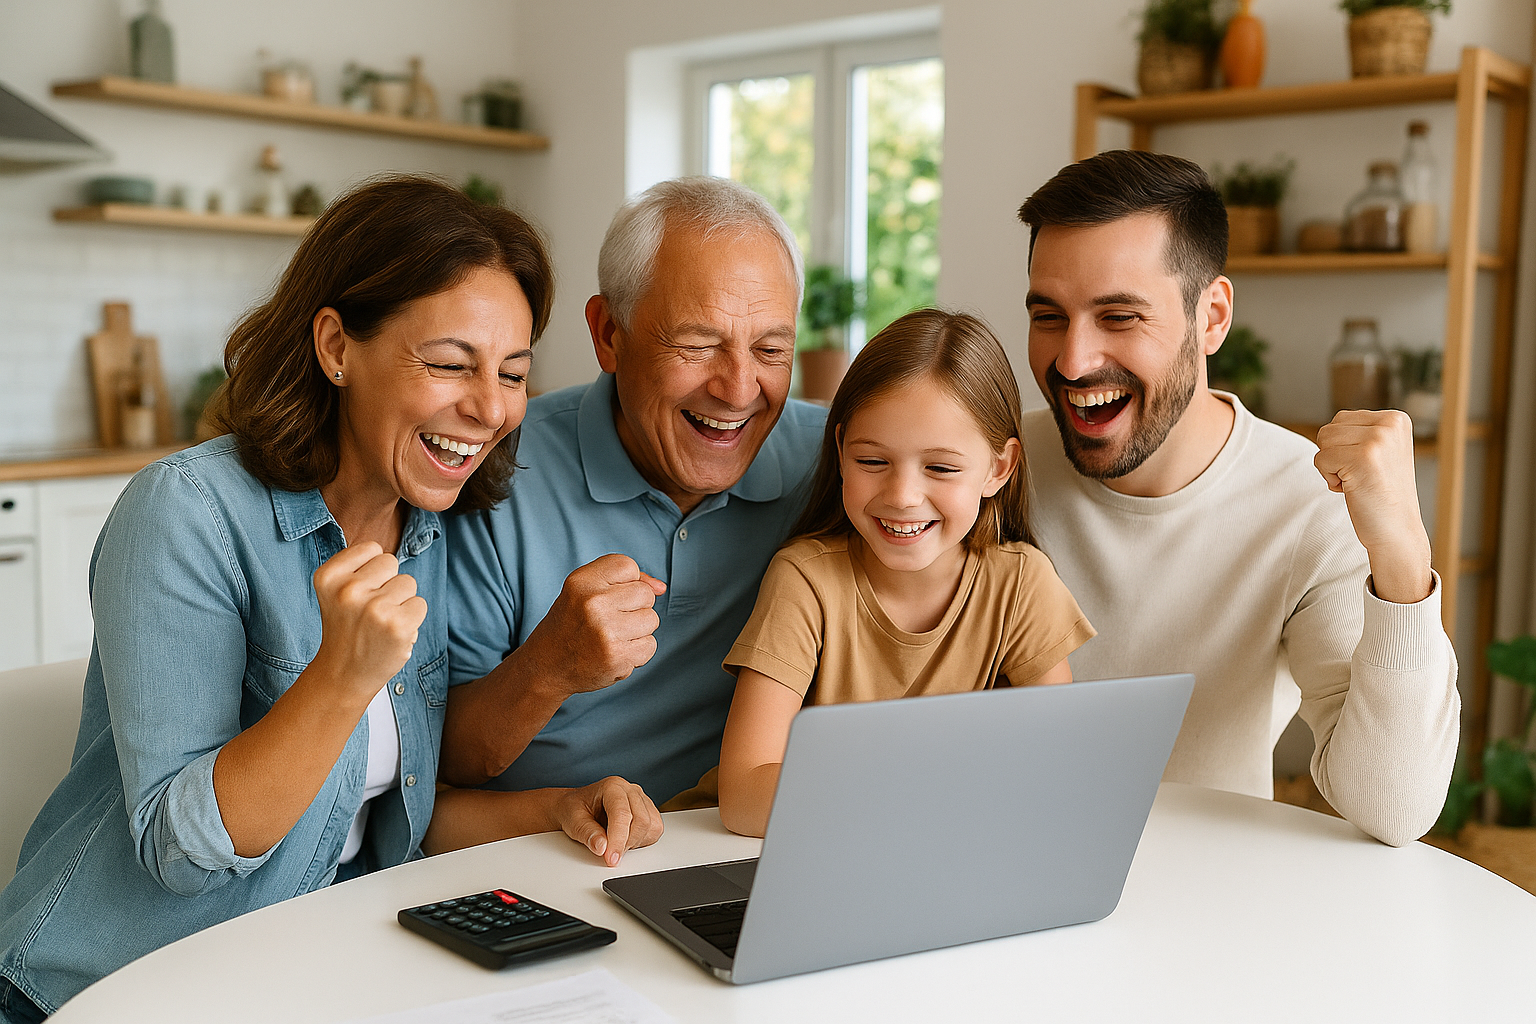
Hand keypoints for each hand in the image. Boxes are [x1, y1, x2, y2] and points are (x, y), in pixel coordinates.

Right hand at [312, 542, 428, 696]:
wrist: (343, 675)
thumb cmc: (347, 629)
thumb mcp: (336, 592)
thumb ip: (358, 567)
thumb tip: (392, 556)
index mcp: (328, 576)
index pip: (372, 548)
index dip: (371, 570)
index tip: (359, 593)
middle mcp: (348, 590)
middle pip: (392, 562)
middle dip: (387, 583)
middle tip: (370, 610)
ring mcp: (373, 608)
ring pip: (408, 582)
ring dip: (401, 601)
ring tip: (381, 622)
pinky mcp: (397, 626)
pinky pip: (421, 603)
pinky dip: (413, 618)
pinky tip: (393, 633)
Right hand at [517, 554, 666, 698]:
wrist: (546, 666)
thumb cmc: (572, 623)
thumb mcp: (586, 590)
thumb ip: (625, 581)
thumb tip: (661, 588)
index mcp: (582, 581)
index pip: (628, 566)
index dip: (625, 583)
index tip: (606, 597)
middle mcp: (593, 603)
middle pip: (646, 594)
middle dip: (634, 608)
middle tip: (607, 620)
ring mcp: (605, 631)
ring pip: (652, 620)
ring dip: (638, 631)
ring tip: (611, 637)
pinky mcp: (616, 657)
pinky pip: (650, 645)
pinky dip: (637, 652)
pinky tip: (614, 653)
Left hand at [555, 776, 663, 865]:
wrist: (576, 807)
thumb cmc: (574, 809)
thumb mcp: (573, 821)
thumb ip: (587, 833)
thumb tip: (602, 847)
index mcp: (612, 786)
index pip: (622, 814)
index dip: (618, 839)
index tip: (611, 858)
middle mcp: (630, 790)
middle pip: (641, 821)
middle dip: (626, 844)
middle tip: (610, 856)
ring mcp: (641, 800)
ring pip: (652, 826)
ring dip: (635, 843)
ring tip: (615, 843)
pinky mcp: (648, 812)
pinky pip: (655, 830)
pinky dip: (642, 841)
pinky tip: (625, 840)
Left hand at [1313, 410, 1432, 603]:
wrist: (1397, 531)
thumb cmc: (1381, 494)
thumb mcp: (1379, 452)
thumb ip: (1360, 433)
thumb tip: (1329, 428)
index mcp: (1396, 418)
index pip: (1341, 419)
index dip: (1343, 448)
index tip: (1368, 467)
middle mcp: (1390, 424)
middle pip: (1328, 429)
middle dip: (1335, 456)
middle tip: (1361, 476)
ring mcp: (1379, 439)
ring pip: (1322, 442)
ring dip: (1332, 467)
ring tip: (1358, 481)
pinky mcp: (1363, 457)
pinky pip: (1320, 459)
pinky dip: (1329, 479)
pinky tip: (1354, 489)